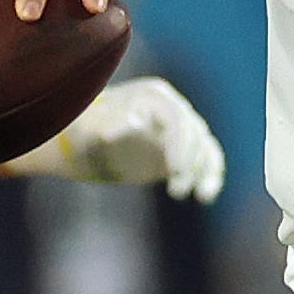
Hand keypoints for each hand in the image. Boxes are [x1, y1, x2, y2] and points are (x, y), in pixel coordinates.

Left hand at [42, 78, 225, 199]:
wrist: (82, 143)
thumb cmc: (82, 131)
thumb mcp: (88, 127)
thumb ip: (108, 121)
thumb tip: (135, 122)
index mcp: (153, 96)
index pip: (178, 118)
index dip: (180, 145)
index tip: (174, 171)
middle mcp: (172, 108)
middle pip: (194, 134)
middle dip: (189, 163)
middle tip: (176, 191)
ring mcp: (180, 129)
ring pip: (204, 148)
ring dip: (205, 173)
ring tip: (198, 197)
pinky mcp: (183, 150)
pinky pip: (205, 161)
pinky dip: (210, 177)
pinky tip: (205, 196)